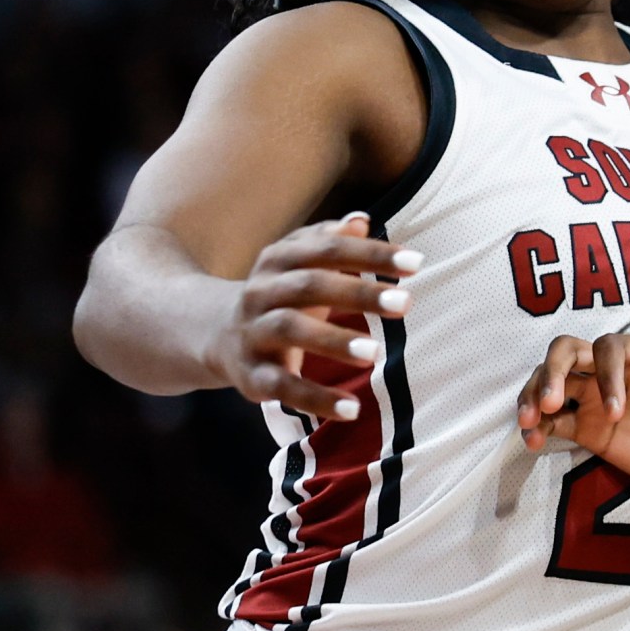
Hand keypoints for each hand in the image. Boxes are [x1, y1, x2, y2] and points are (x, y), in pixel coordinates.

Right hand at [207, 212, 418, 419]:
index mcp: (278, 260)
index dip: (371, 253)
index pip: (328, 250)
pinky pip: (281, 386)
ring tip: (375, 352)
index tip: (416, 262)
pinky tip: (352, 410)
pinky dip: (315, 399)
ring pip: (289, 330)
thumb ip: (330, 242)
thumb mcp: (298, 263)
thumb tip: (361, 220)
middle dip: (359, 294)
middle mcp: (262, 292)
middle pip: (310, 285)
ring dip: (332, 341)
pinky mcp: (251, 374)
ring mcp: (253, 333)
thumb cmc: (279, 294)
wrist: (213, 333)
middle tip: (405, 304)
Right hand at [516, 333, 629, 496]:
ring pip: (551, 384)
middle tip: (548, 403)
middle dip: (551, 372)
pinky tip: (533, 441)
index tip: (616, 410)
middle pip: (566, 353)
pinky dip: (539, 429)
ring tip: (528, 424)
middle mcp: (613, 370)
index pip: (608, 347)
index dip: (605, 372)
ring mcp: (596, 400)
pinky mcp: (589, 430)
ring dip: (533, 396)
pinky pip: (555, 423)